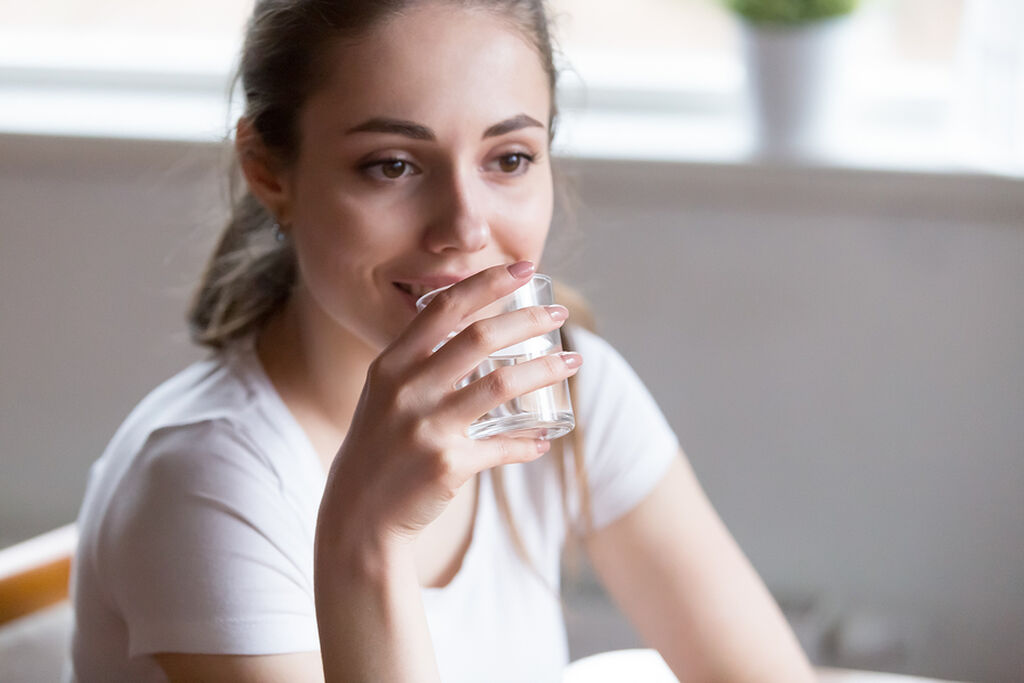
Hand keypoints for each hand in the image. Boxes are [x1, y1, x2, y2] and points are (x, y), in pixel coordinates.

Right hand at [316, 261, 581, 550]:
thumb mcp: (385, 396)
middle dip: (527, 319)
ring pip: (501, 384)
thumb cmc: (380, 447)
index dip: (487, 283)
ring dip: (545, 369)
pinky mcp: (447, 465)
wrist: (358, 516)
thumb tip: (476, 335)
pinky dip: (529, 442)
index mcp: (391, 365)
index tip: (524, 268)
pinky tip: (546, 438)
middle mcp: (406, 390)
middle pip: (479, 338)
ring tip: (572, 361)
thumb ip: (420, 363)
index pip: (444, 309)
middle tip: (558, 313)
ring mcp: (426, 428)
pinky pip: (502, 446)